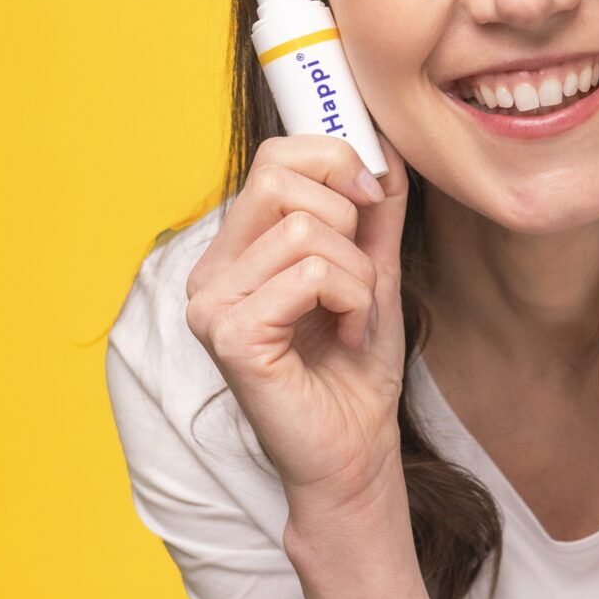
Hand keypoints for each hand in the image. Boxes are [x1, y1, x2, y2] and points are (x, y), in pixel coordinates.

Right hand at [182, 129, 411, 525]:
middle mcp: (210, 272)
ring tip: (352, 318)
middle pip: (280, 176)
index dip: (335, 161)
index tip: (371, 201)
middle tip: (360, 275)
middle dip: (348, 217)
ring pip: (306, 228)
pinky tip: (346, 336)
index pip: (274, 158)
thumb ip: (374, 212)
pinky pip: (311, 273)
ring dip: (357, 274)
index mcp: (235, 251)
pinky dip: (352, 301)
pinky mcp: (230, 335)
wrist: (355, 451)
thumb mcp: (373, 272)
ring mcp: (212, 304)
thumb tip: (388, 147)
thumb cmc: (356, 369)